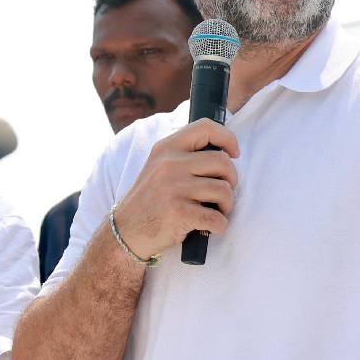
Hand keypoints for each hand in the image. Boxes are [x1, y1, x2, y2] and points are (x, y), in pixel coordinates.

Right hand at [113, 118, 238, 258]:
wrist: (126, 231)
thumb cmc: (150, 200)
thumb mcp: (159, 166)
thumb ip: (184, 155)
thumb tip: (223, 151)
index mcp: (166, 148)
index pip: (205, 127)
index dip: (228, 138)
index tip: (234, 153)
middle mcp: (169, 164)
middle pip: (223, 162)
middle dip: (231, 180)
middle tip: (222, 192)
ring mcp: (174, 188)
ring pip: (224, 191)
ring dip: (226, 205)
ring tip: (215, 211)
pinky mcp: (179, 213)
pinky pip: (216, 218)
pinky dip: (219, 225)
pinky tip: (208, 226)